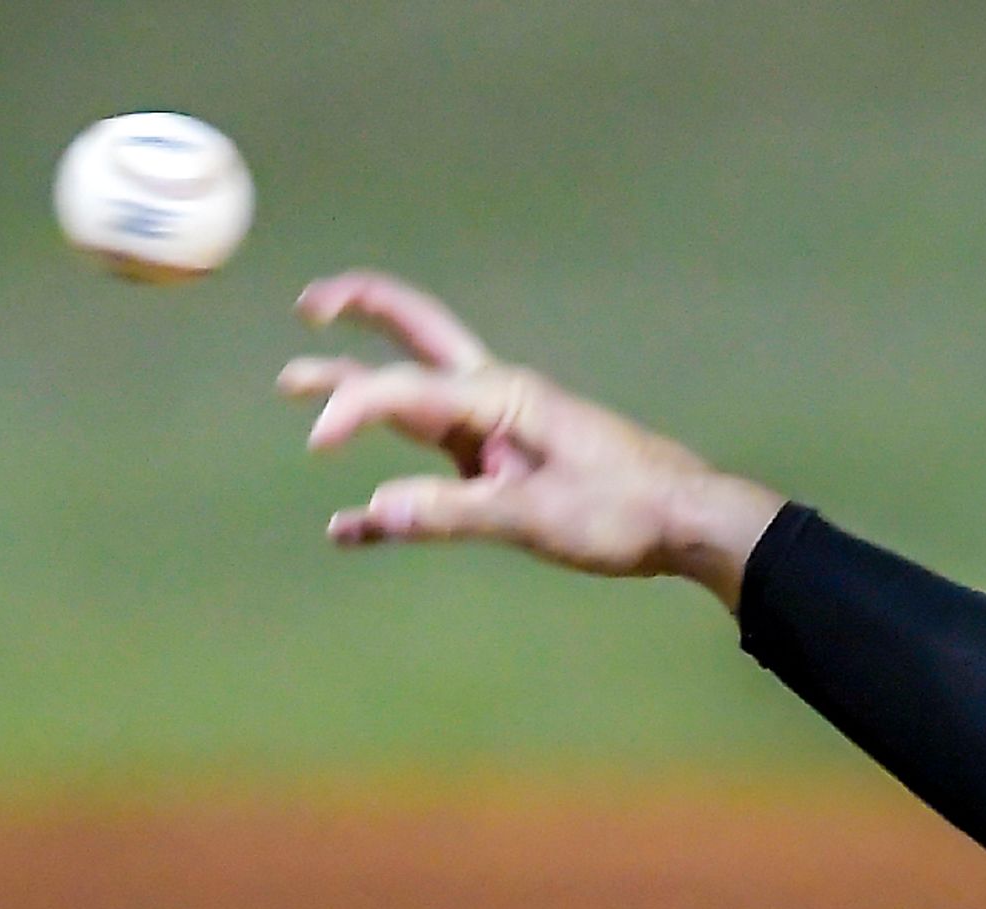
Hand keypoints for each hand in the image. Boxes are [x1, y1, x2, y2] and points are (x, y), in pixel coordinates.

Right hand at [278, 271, 784, 608]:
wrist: (687, 523)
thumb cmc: (624, 511)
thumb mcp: (536, 517)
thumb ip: (453, 514)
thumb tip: (374, 512)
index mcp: (501, 396)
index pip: (405, 391)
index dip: (350, 409)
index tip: (317, 445)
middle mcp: (494, 399)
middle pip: (417, 337)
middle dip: (361, 312)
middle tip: (309, 305)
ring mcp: (499, 432)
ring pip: (416, 397)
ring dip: (360, 390)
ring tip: (298, 382)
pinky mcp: (506, 469)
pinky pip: (436, 468)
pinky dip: (395, 495)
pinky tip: (355, 525)